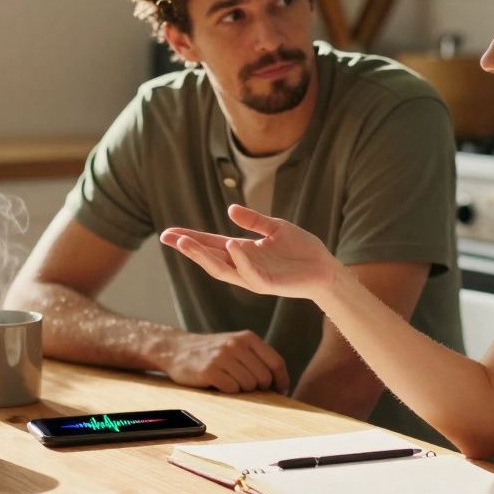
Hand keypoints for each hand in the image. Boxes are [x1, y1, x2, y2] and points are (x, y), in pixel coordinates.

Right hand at [158, 330, 289, 394]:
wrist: (177, 349)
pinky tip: (219, 383)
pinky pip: (231, 389)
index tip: (281, 390)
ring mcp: (222, 357)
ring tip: (229, 380)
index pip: (276, 362)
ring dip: (241, 388)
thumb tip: (280, 382)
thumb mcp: (236, 344)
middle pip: (264, 377)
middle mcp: (236, 344)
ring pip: (248, 385)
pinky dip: (228, 390)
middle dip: (259, 387)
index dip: (282, 380)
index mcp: (248, 338)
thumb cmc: (212, 351)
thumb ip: (257, 357)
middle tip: (247, 386)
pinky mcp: (210, 370)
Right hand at [159, 204, 341, 301]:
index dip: (191, 238)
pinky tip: (231, 243)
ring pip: (222, 269)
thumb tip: (230, 209)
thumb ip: (253, 220)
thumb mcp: (275, 228)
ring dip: (204, 257)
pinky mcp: (268, 283)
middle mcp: (243, 265)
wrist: (324, 268)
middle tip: (169, 238)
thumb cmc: (301, 249)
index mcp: (242, 252)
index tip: (168, 232)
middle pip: (210, 258)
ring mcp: (253, 276)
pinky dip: (240, 259)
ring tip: (186, 243)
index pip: (211, 244)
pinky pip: (249, 272)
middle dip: (189, 248)